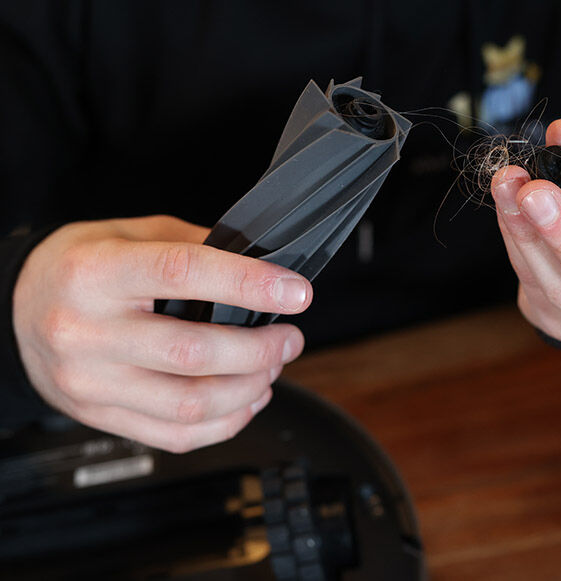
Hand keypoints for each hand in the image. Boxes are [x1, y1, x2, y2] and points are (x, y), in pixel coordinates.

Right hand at [12, 215, 311, 451]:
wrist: (16, 309)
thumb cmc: (81, 266)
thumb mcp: (131, 235)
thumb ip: (195, 246)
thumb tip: (264, 269)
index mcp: (96, 272)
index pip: (183, 273)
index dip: (249, 284)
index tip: (296, 292)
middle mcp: (86, 330)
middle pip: (194, 352)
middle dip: (261, 350)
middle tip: (289, 338)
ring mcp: (90, 382)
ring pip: (190, 403)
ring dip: (249, 389)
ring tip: (271, 368)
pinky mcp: (98, 416)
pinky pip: (175, 435)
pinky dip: (225, 422)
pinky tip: (246, 399)